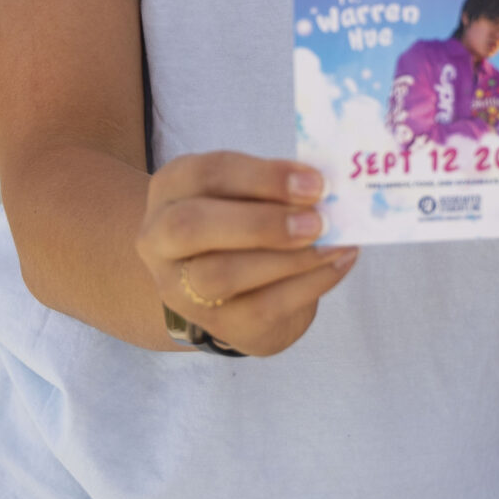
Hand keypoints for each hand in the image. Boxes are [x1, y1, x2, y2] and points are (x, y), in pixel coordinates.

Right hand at [136, 151, 357, 357]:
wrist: (233, 289)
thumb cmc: (245, 223)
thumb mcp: (248, 194)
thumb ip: (275, 187)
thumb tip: (322, 186)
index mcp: (171, 189)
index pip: (205, 174)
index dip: (262, 177)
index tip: (314, 183)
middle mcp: (159, 239)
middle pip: (192, 227)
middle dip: (260, 223)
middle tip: (318, 221)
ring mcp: (181, 288)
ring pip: (222, 274)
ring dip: (287, 258)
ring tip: (334, 243)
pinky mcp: (218, 324)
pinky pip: (262, 307)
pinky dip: (310, 283)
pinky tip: (339, 262)